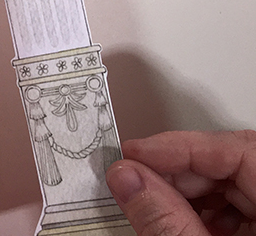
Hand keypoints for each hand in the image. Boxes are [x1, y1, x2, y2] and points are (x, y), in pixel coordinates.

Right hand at [107, 130, 255, 234]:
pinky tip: (189, 225)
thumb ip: (167, 221)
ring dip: (190, 192)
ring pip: (236, 182)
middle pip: (233, 164)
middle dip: (178, 172)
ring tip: (154, 204)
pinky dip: (210, 210)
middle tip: (134, 178)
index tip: (134, 152)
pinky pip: (246, 205)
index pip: (237, 149)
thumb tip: (127, 177)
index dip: (180, 146)